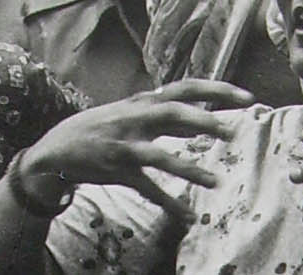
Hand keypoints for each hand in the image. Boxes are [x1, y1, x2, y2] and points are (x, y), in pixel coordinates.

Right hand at [17, 79, 253, 219]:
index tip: (246, 97)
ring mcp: (123, 146)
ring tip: (214, 182)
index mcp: (142, 102)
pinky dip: (165, 202)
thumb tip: (198, 116)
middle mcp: (133, 119)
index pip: (184, 87)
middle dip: (203, 121)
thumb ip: (161, 113)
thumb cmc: (99, 127)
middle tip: (233, 132)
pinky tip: (184, 215)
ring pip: (158, 155)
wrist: (55, 149)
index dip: (216, 90)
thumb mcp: (129, 111)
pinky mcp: (115, 171)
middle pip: (171, 113)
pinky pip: (144, 188)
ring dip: (187, 169)